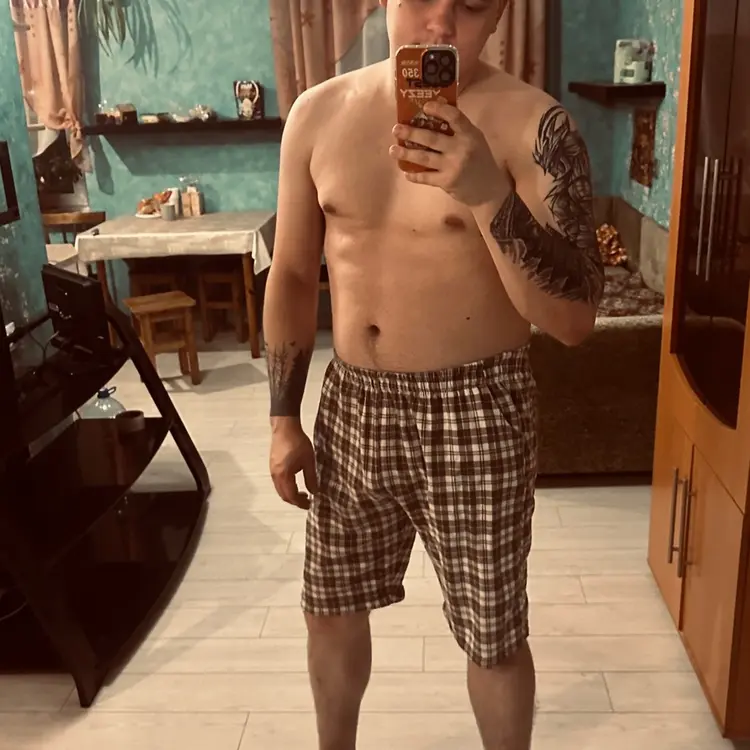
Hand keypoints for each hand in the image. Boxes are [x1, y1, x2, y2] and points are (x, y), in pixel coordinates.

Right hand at [269, 419, 317, 509]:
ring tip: (303, 493)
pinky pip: (278, 482)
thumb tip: (315, 492)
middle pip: (284, 495)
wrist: (285, 427)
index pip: (291, 496)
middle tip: (308, 501)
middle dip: (295, 501)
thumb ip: (311, 478)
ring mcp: (272, 470)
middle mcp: (275, 475)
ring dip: (290, 494)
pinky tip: (295, 482)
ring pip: (280, 489)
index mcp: (284, 475)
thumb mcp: (309, 461)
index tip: (311, 505)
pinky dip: (286, 487)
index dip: (301, 503)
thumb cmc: (298, 442)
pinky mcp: (273, 465)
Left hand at [389, 100, 506, 206]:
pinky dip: (414, 175)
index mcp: (470, 135)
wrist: (488, 190)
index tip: (424, 106)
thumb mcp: (475, 141)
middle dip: (411, 133)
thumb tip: (434, 114)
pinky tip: (405, 171)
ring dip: (406, 153)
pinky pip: (426, 177)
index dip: (439, 109)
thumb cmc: (480, 161)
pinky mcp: (447, 182)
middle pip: (431, 138)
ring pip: (424, 157)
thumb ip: (459, 130)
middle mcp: (461, 149)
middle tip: (396, 129)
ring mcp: (453, 166)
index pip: (454, 117)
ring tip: (393, 150)